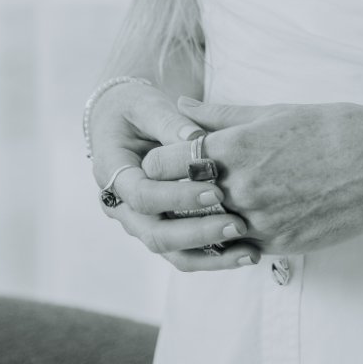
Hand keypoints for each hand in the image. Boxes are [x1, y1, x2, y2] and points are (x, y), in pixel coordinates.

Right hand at [89, 77, 260, 273]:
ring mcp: (141, 223)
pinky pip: (186, 254)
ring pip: (172, 253)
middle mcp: (122, 206)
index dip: (176, 197)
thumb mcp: (147, 105)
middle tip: (238, 224)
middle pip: (156, 234)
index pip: (142, 196)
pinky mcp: (162, 230)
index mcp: (112, 173)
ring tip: (250, 250)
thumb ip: (169, 123)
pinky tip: (248, 253)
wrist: (122, 121)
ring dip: (211, 256)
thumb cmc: (134, 108)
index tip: (215, 189)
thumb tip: (197, 139)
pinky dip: (216, 257)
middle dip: (198, 232)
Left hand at [141, 95, 362, 254]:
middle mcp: (240, 186)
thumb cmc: (331, 129)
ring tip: (206, 206)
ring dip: (201, 218)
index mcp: (235, 147)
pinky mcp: (278, 243)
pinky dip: (231, 236)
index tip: (163, 160)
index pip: (165, 162)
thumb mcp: (274, 112)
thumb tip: (182, 104)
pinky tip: (238, 223)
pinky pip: (237, 247)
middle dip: (173, 192)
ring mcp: (259, 220)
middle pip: (179, 199)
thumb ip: (221, 114)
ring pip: (205, 227)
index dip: (158, 162)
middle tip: (175, 187)